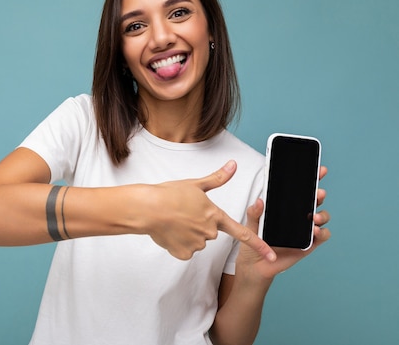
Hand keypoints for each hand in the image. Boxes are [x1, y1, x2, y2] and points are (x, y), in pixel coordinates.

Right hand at [146, 160, 276, 261]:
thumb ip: (218, 178)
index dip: (260, 245)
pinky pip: (185, 250)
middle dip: (200, 225)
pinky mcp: (183, 253)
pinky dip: (178, 243)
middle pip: (210, 232)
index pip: (243, 233)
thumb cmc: (169, 195)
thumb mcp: (196, 184)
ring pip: (196, 241)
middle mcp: (209, 232)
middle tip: (184, 213)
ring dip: (188, 234)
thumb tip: (233, 165)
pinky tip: (170, 232)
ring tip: (174, 221)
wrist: (148, 208)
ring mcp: (196, 244)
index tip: (272, 256)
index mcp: (215, 215)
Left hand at [236, 166, 330, 279]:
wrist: (254, 264)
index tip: (319, 171)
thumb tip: (260, 201)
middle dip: (319, 194)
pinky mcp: (308, 244)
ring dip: (323, 214)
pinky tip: (315, 231)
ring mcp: (305, 229)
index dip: (311, 179)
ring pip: (322, 217)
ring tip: (315, 217)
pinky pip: (322, 236)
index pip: (300, 190)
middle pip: (314, 200)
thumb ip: (254, 213)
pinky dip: (322, 232)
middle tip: (319, 193)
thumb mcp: (251, 225)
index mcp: (285, 207)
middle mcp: (298, 215)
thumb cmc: (253, 241)